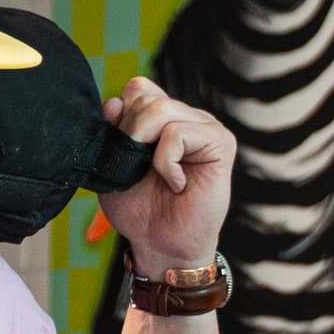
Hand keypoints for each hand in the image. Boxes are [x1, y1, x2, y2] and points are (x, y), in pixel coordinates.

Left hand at [99, 75, 233, 271]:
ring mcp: (205, 127)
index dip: (122, 115)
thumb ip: (112, 133)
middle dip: (129, 133)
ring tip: (155, 175)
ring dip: (144, 146)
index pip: (139, 88)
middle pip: (147, 97)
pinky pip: (178, 134)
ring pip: (161, 109)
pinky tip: (175, 183)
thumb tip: (113, 102)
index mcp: (163, 119)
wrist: (161, 244)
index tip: (121, 149)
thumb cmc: (140, 209)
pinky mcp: (221, 143)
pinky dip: (166, 162)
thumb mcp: (113, 166)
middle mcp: (186, 116)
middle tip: (136, 168)